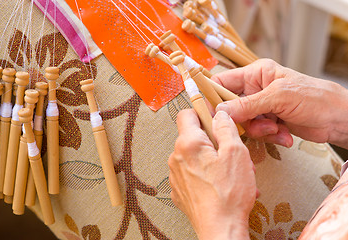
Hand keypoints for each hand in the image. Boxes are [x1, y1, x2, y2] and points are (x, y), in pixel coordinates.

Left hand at [168, 110, 255, 239]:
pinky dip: (206, 174)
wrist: (220, 229)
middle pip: (193, 137)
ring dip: (211, 159)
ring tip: (230, 173)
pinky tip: (221, 184)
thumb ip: (226, 128)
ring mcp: (176, 176)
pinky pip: (192, 174)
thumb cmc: (228, 194)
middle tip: (229, 151)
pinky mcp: (180, 190)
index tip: (214, 117)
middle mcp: (176, 158)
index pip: (186, 114)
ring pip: (194, 156)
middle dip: (212, 140)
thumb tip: (220, 115)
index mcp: (188, 144)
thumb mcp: (236, 153)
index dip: (202, 112)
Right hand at [213, 59, 347, 148]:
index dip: (212, 96)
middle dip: (241, 120)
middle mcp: (255, 90)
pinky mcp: (269, 122)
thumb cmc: (314, 97)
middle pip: (230, 107)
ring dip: (258, 130)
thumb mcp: (278, 97)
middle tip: (252, 125)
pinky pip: (257, 132)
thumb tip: (219, 112)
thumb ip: (247, 105)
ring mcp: (262, 107)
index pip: (222, 82)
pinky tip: (284, 134)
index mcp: (255, 74)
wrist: (339, 119)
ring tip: (275, 129)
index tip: (209, 114)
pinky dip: (269, 136)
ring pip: (243, 123)